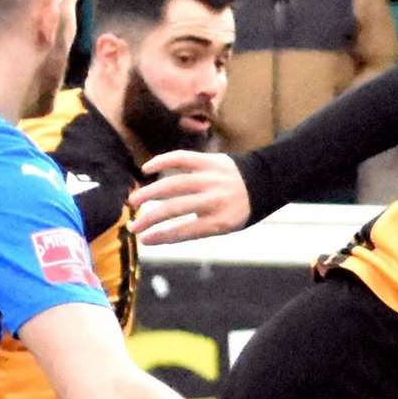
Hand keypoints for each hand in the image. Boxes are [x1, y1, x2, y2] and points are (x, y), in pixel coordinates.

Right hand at [128, 150, 251, 244]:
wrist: (264, 182)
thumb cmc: (239, 209)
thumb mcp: (225, 226)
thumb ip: (197, 227)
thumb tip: (162, 232)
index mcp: (220, 221)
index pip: (184, 231)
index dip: (162, 236)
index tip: (143, 240)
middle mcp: (215, 199)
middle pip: (175, 209)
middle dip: (150, 219)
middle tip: (132, 226)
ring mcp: (211, 178)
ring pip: (174, 184)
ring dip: (150, 193)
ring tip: (134, 201)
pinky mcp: (209, 160)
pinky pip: (182, 158)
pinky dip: (162, 161)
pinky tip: (146, 169)